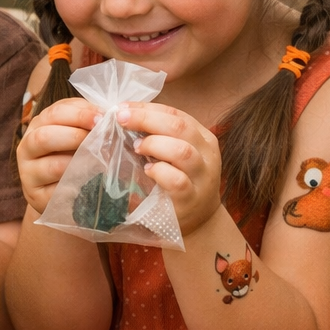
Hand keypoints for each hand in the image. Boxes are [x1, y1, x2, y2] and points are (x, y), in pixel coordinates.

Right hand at [15, 100, 97, 214]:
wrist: (60, 190)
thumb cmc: (72, 153)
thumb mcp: (76, 131)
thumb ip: (88, 121)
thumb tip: (114, 115)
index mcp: (38, 125)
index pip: (55, 113)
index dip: (81, 114)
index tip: (103, 118)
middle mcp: (27, 147)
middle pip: (45, 137)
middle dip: (76, 136)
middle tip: (101, 139)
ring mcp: (28, 173)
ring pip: (53, 166)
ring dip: (80, 164)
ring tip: (100, 163)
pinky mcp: (36, 196)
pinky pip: (57, 192)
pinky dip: (76, 187)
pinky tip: (90, 184)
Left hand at [116, 102, 222, 235]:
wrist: (199, 222)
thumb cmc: (179, 182)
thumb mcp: (174, 155)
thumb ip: (159, 136)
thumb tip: (124, 115)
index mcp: (203, 138)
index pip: (176, 114)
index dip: (147, 108)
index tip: (122, 108)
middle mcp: (207, 155)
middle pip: (180, 127)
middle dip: (146, 119)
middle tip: (122, 119)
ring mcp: (202, 177)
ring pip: (182, 151)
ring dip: (154, 145)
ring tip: (136, 148)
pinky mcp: (192, 199)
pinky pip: (177, 181)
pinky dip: (159, 172)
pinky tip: (148, 171)